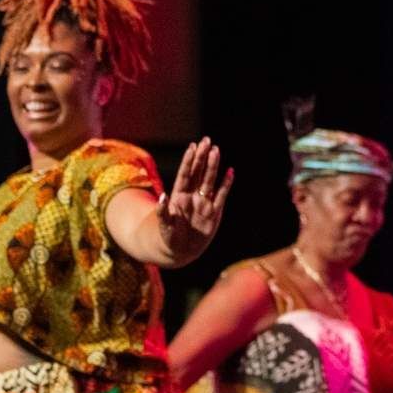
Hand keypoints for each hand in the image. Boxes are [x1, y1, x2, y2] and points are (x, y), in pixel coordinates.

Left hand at [156, 137, 233, 262]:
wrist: (181, 251)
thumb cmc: (169, 238)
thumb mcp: (164, 226)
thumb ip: (163, 212)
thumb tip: (162, 197)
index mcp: (179, 197)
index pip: (185, 175)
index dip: (188, 161)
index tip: (192, 147)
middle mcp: (192, 197)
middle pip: (198, 173)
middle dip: (202, 157)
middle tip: (207, 141)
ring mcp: (204, 203)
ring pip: (210, 181)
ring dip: (213, 166)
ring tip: (216, 151)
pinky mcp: (215, 212)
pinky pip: (222, 195)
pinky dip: (226, 184)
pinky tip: (230, 172)